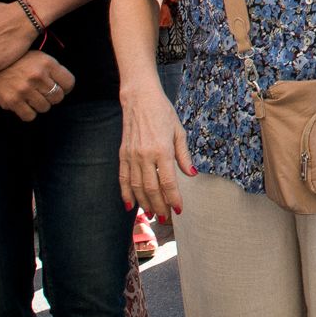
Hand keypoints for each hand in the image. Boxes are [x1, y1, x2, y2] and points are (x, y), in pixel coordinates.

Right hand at [0, 50, 74, 121]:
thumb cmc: (18, 63)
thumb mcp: (38, 58)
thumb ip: (53, 70)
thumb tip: (66, 87)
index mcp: (47, 63)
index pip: (69, 83)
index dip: (65, 87)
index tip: (59, 87)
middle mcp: (38, 76)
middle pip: (58, 97)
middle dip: (52, 97)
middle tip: (42, 93)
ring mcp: (25, 89)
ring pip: (45, 108)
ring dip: (39, 105)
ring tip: (31, 97)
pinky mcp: (13, 101)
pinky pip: (30, 116)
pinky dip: (28, 113)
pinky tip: (23, 104)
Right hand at [119, 88, 196, 219]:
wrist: (139, 98)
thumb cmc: (162, 112)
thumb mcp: (179, 131)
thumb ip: (184, 155)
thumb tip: (192, 174)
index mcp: (162, 150)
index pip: (168, 182)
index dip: (173, 198)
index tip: (179, 210)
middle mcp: (145, 155)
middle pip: (152, 189)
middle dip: (159, 206)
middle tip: (165, 218)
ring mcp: (132, 156)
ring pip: (137, 187)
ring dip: (144, 203)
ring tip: (152, 214)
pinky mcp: (122, 154)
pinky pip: (123, 179)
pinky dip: (126, 194)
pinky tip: (131, 205)